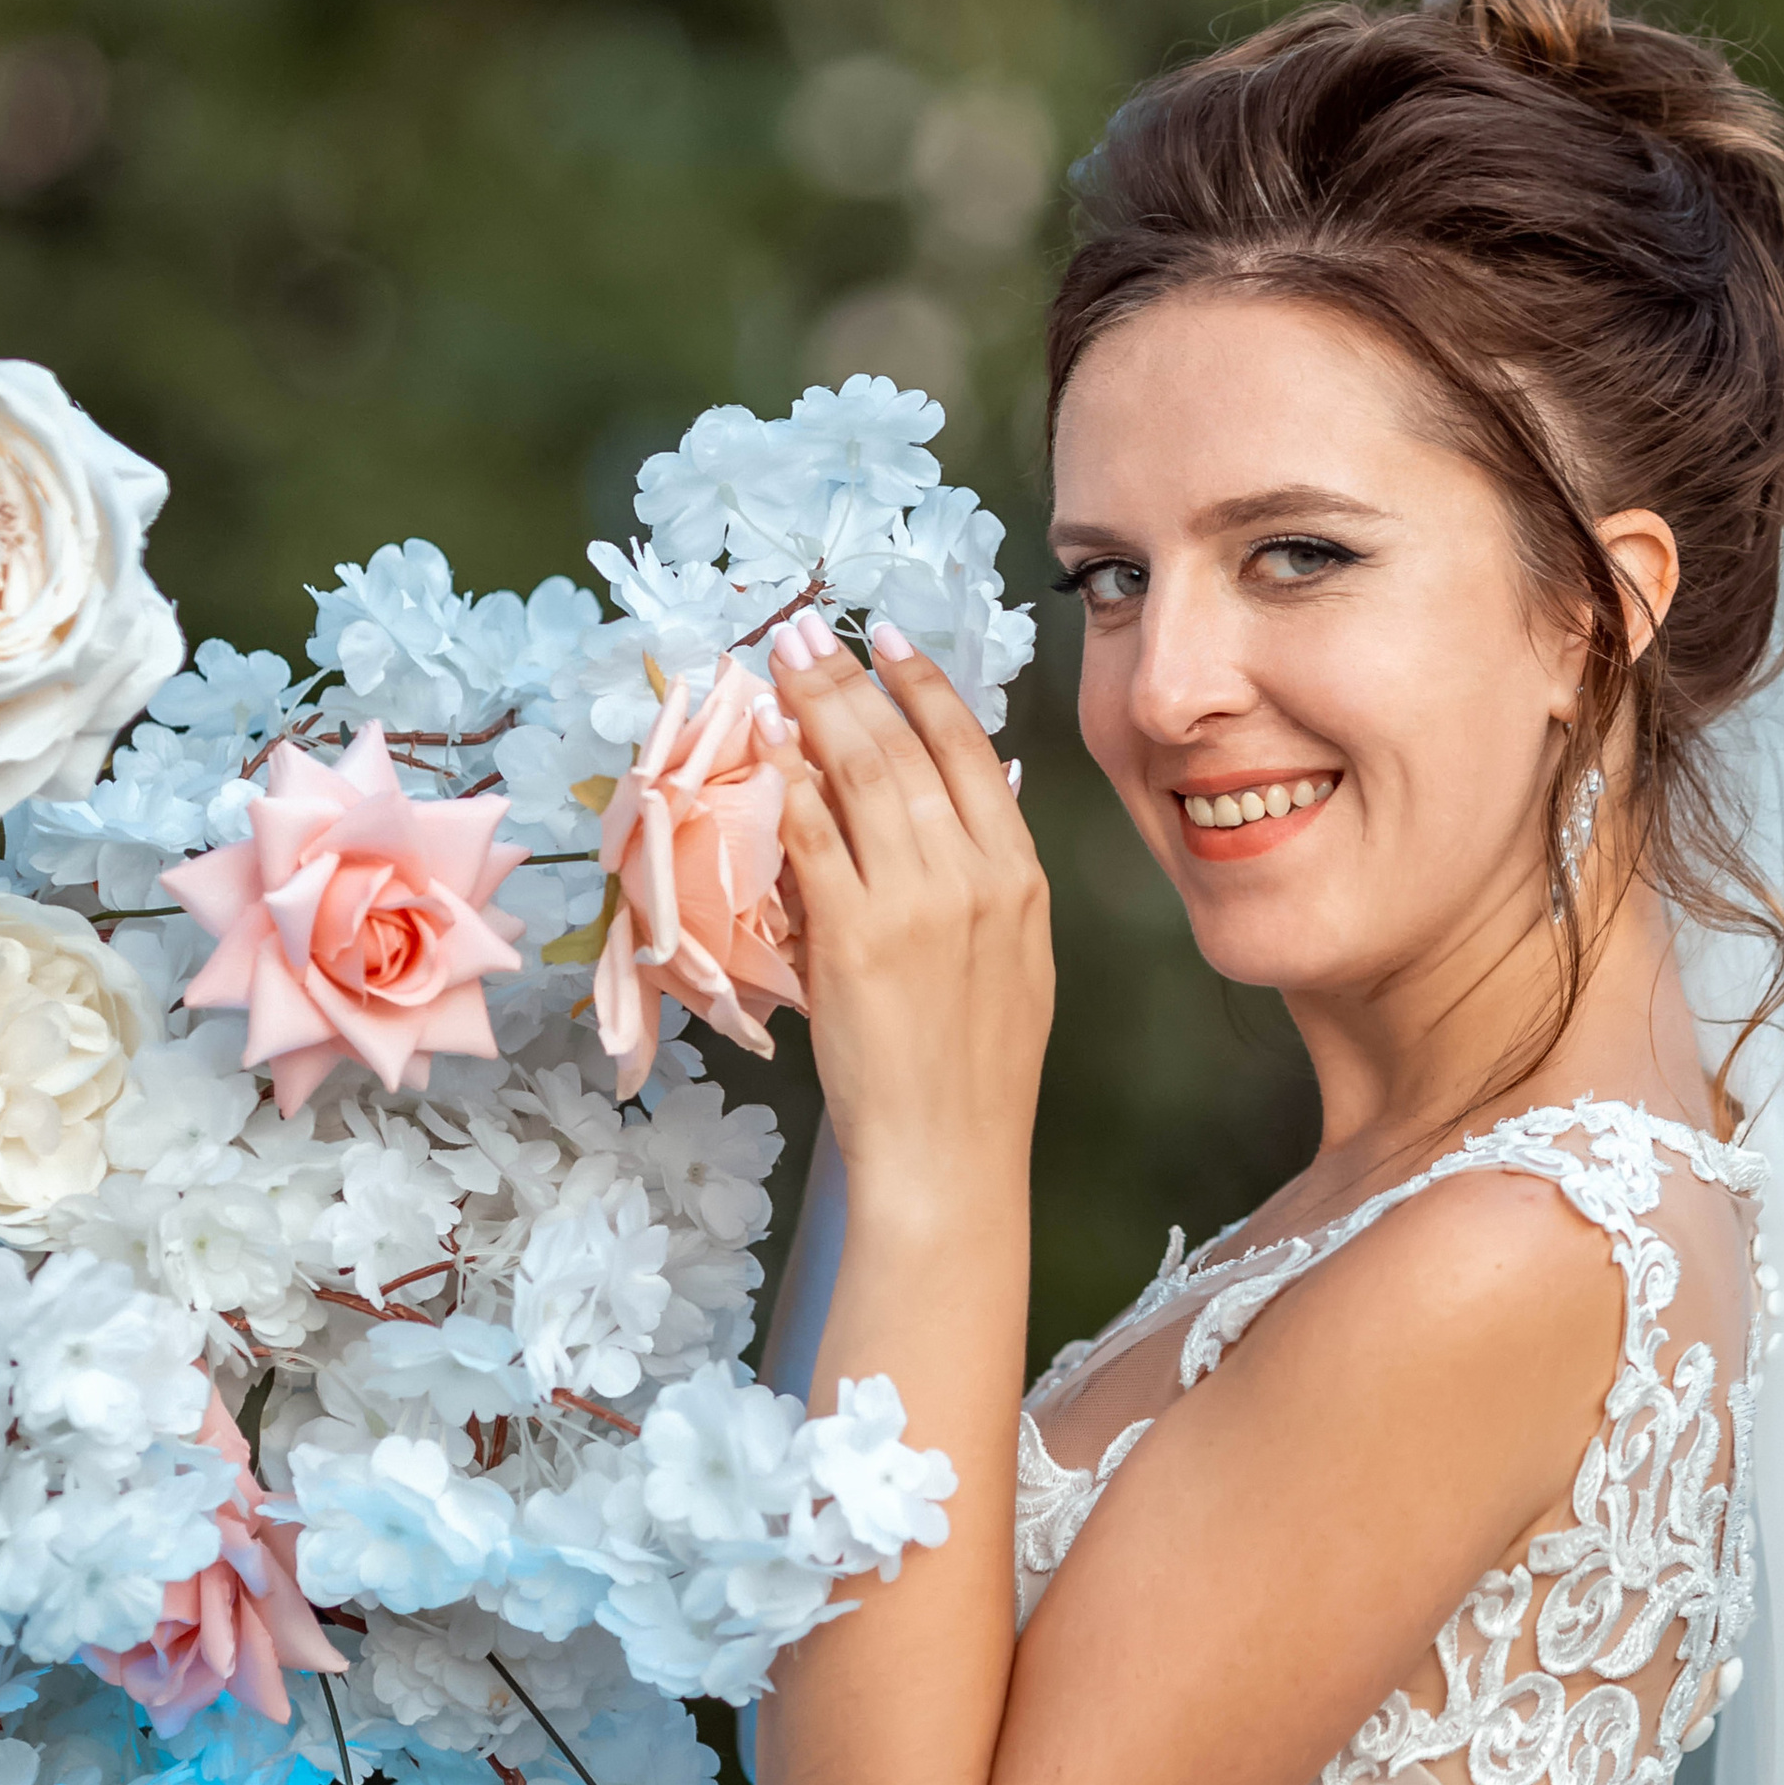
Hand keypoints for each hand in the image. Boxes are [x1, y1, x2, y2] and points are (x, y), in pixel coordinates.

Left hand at [769, 616, 1049, 1216]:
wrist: (950, 1153)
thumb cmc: (977, 1067)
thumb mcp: (1016, 956)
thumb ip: (989, 875)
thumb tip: (970, 792)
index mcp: (1019, 876)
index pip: (971, 751)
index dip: (925, 684)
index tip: (886, 636)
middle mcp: (974, 877)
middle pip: (905, 748)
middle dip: (850, 678)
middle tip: (806, 631)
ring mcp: (915, 904)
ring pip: (860, 776)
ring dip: (813, 708)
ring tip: (779, 663)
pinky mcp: (855, 939)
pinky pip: (813, 838)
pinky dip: (787, 781)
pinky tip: (764, 742)